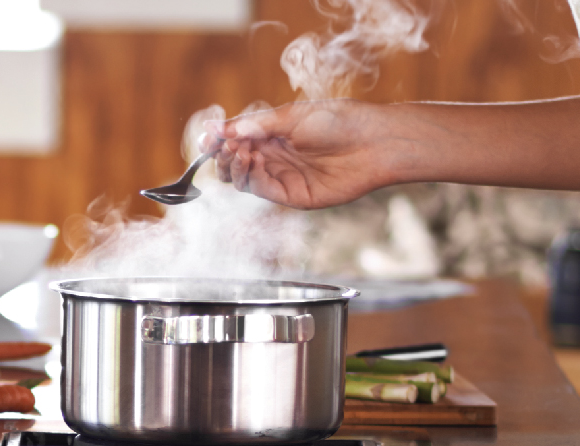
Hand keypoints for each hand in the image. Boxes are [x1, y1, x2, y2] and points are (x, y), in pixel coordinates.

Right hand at [204, 99, 402, 208]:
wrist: (372, 142)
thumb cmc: (337, 121)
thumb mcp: (289, 117)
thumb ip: (252, 125)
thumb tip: (216, 127)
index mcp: (272, 134)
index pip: (234, 141)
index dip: (218, 141)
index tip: (207, 138)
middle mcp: (274, 157)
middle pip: (233, 164)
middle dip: (221, 155)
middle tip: (221, 146)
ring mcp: (282, 177)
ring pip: (242, 180)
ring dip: (233, 165)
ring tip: (238, 151)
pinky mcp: (292, 195)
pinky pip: (261, 190)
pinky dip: (249, 176)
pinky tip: (252, 160)